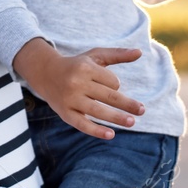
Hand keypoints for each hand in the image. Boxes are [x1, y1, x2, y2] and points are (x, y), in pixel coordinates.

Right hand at [13, 38, 144, 138]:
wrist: (44, 73)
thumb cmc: (76, 65)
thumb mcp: (95, 56)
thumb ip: (117, 54)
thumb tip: (140, 52)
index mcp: (85, 68)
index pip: (112, 82)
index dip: (116, 85)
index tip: (109, 86)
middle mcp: (77, 83)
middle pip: (109, 96)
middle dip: (127, 104)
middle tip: (142, 110)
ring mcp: (70, 99)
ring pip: (98, 111)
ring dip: (117, 118)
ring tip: (132, 122)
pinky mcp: (65, 113)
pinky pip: (82, 124)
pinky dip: (96, 131)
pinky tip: (111, 134)